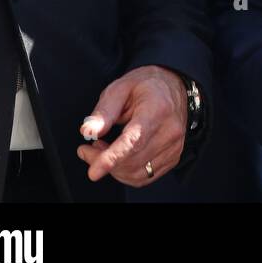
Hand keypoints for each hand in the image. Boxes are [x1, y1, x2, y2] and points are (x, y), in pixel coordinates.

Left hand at [76, 65, 188, 186]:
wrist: (174, 86)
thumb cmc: (147, 86)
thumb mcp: (120, 87)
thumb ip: (104, 110)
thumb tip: (89, 131)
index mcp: (157, 110)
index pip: (134, 140)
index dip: (112, 158)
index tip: (94, 171)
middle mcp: (170, 131)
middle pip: (131, 160)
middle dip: (102, 161)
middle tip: (87, 149)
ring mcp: (174, 146)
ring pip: (137, 173)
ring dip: (114, 168)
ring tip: (103, 150)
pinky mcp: (173, 157)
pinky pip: (145, 176)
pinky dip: (126, 172)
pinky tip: (119, 158)